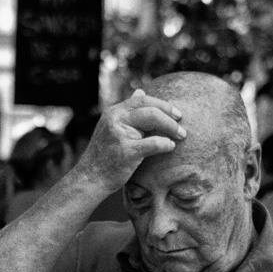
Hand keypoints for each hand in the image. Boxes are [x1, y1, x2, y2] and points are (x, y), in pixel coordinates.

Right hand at [71, 90, 185, 196]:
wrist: (90, 178)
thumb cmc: (104, 156)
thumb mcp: (112, 128)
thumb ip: (127, 113)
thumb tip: (141, 92)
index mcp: (114, 112)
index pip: (142, 100)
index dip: (162, 105)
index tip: (176, 114)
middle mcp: (115, 119)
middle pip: (149, 107)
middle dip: (170, 115)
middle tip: (182, 125)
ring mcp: (120, 134)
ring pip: (153, 119)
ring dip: (171, 127)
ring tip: (181, 136)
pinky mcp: (126, 151)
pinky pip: (153, 143)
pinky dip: (165, 144)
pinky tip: (170, 147)